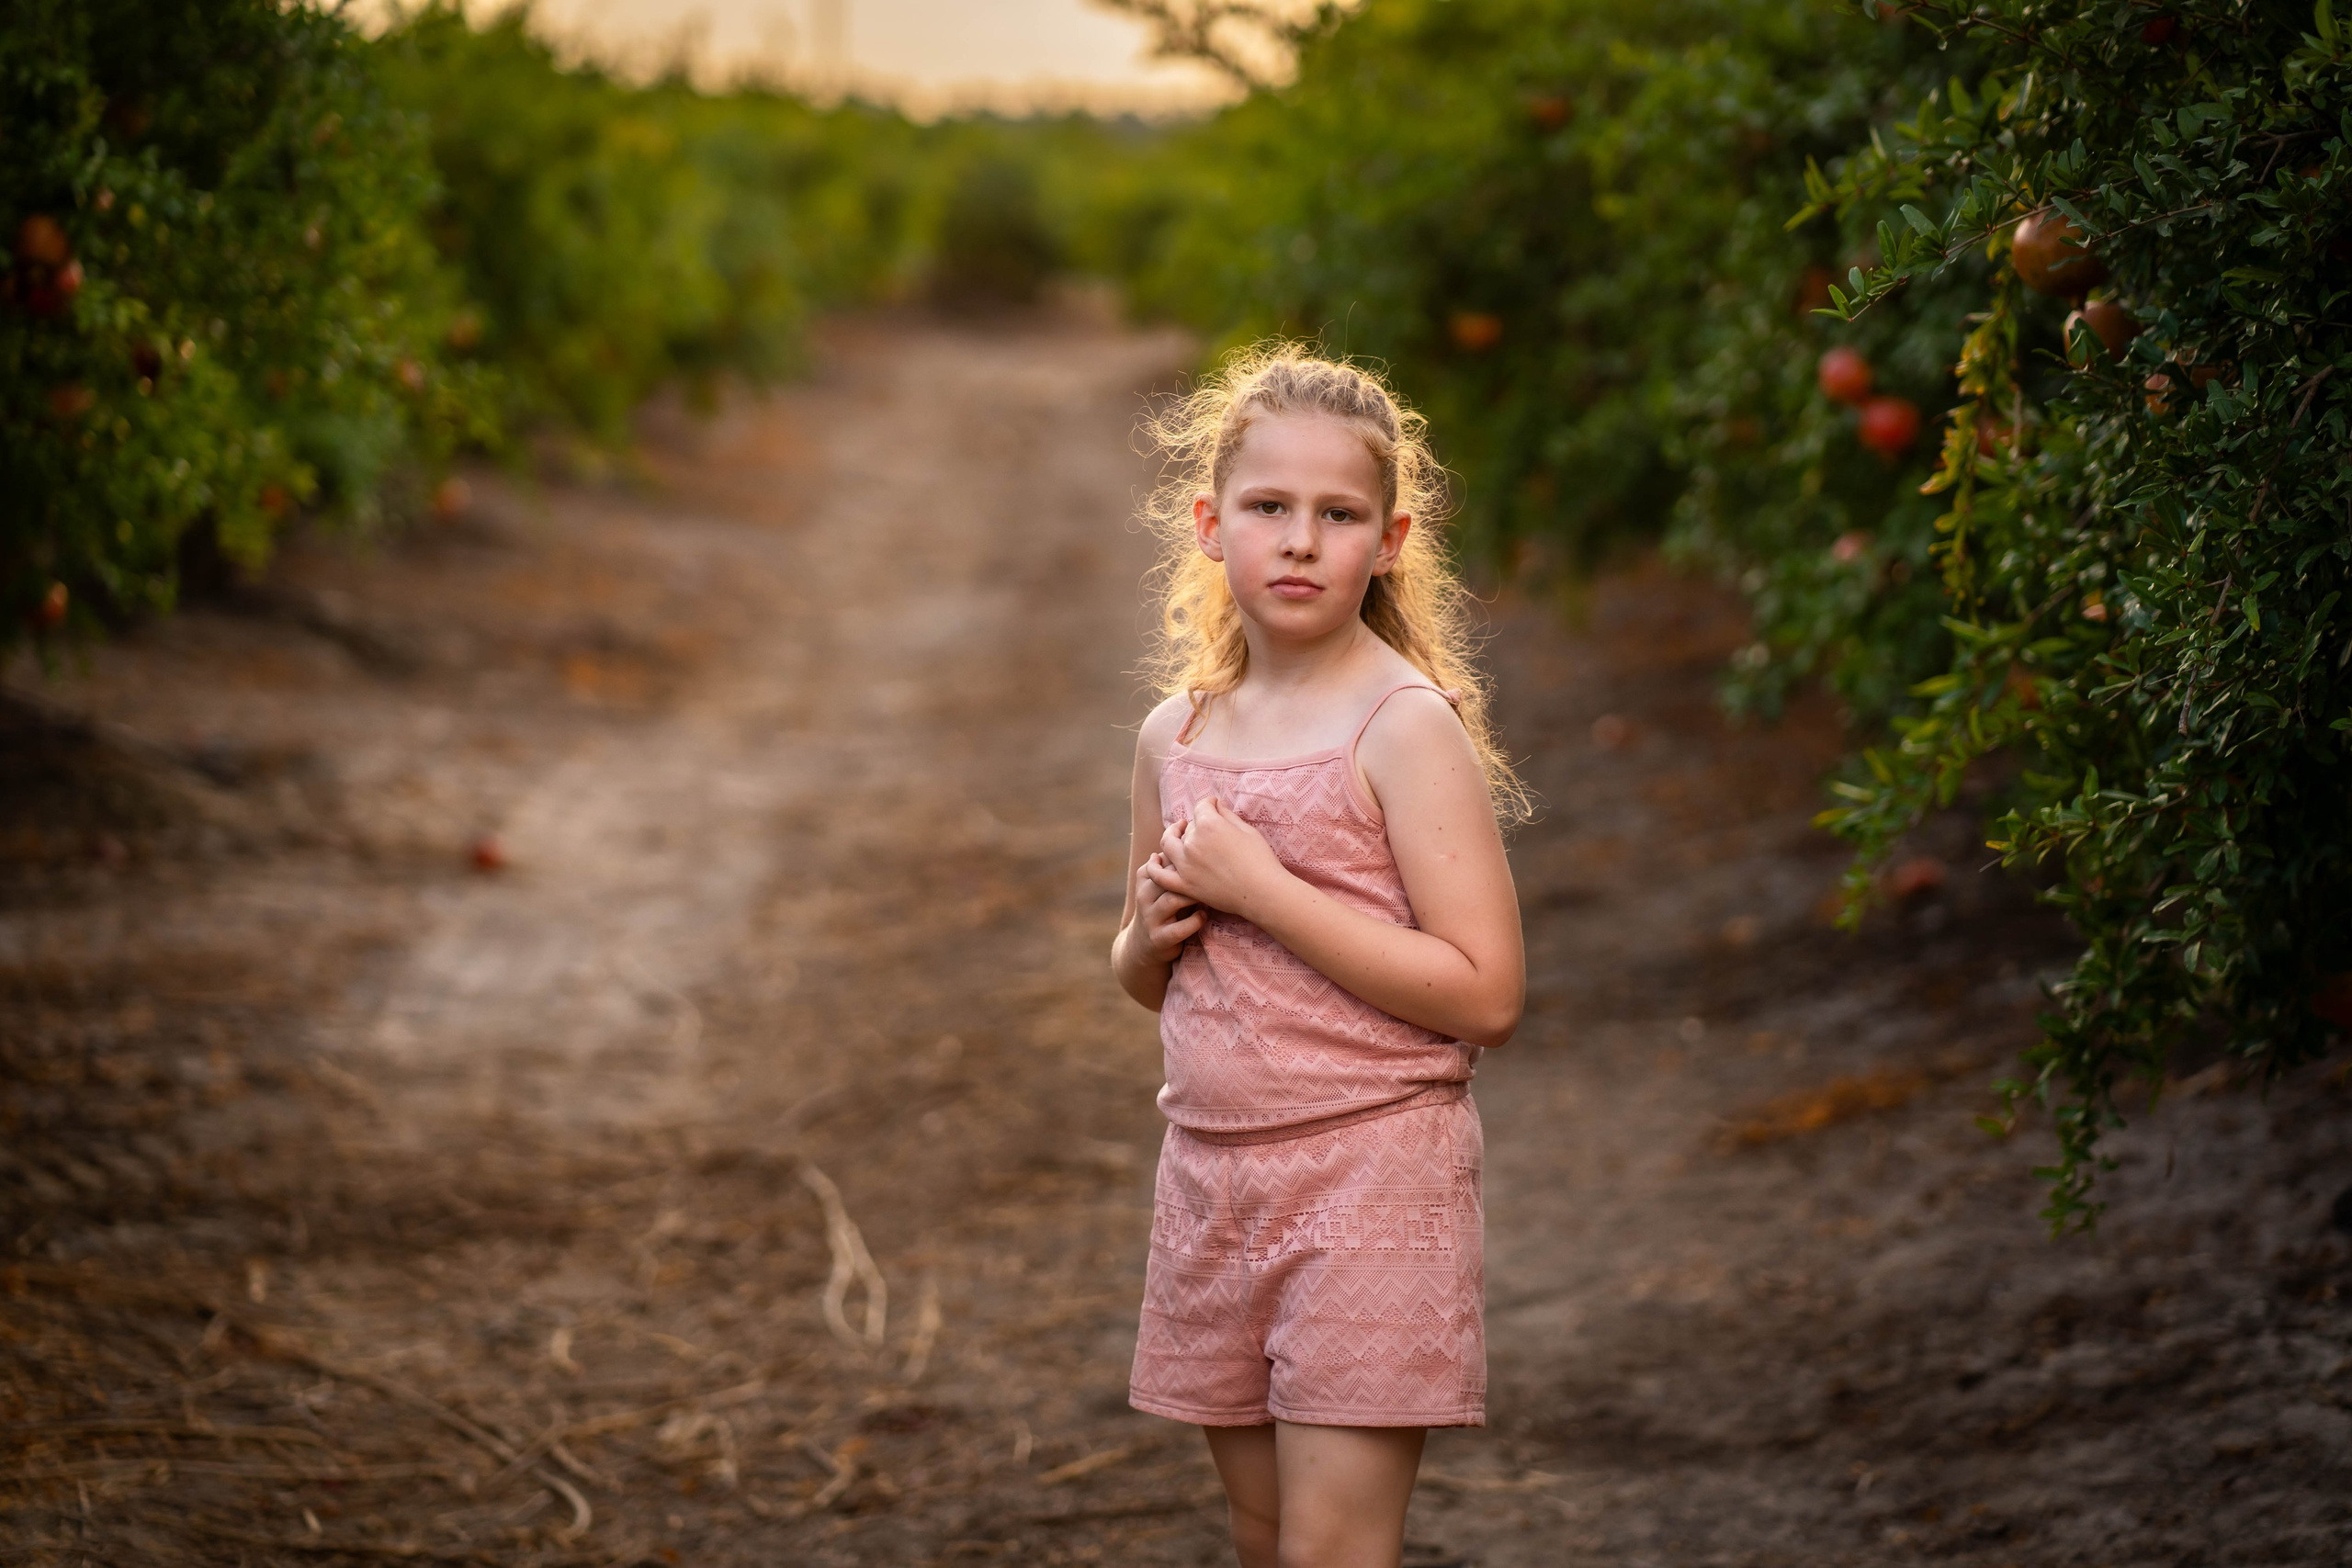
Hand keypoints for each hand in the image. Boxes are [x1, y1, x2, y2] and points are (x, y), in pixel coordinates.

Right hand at [1131, 852, 1205, 963]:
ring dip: (1193, 895)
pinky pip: (1179, 928)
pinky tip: (1204, 915)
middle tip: (1213, 869)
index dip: (1181, 852)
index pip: (1161, 859)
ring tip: (1210, 893)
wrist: (1144, 946)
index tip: (1201, 846)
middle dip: (1189, 872)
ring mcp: (1151, 918)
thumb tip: (1195, 835)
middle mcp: (1145, 896)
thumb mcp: (1163, 886)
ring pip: (1172, 900)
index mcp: (1146, 879)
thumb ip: (1174, 866)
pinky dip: (1195, 921)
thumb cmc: (1163, 908)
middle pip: (1166, 876)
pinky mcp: (1160, 938)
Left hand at [1147, 797, 1288, 917]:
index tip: (1214, 807)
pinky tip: (1155, 860)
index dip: (1209, 805)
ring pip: (1168, 844)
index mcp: (1209, 824)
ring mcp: (1186, 865)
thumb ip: (1227, 815)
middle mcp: (1192, 842)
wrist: (1262, 892)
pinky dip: (1154, 867)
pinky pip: (1160, 875)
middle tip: (1204, 828)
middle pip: (1187, 827)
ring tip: (1176, 834)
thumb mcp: (1247, 830)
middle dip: (1196, 823)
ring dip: (1171, 835)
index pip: (1201, 807)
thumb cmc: (1260, 859)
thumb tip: (1216, 805)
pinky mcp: (1184, 885)